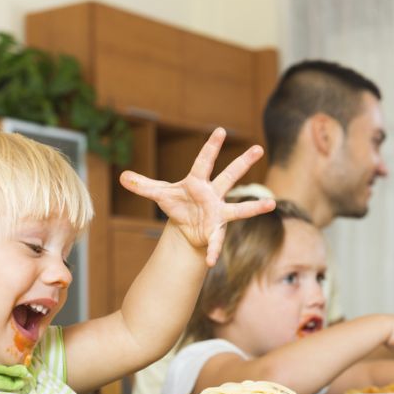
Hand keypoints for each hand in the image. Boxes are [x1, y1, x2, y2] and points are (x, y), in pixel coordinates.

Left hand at [119, 128, 275, 265]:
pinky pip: (216, 242)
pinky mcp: (217, 232)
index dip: (211, 146)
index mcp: (198, 182)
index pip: (204, 161)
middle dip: (243, 163)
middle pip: (230, 176)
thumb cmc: (178, 205)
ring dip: (255, 207)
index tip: (220, 131)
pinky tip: (211, 262)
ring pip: (239, 208)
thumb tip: (121, 177)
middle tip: (258, 148)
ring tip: (271, 204)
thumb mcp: (160, 195)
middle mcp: (213, 194)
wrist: (186, 228)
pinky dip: (213, 252)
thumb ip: (143, 186)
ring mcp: (218, 213)